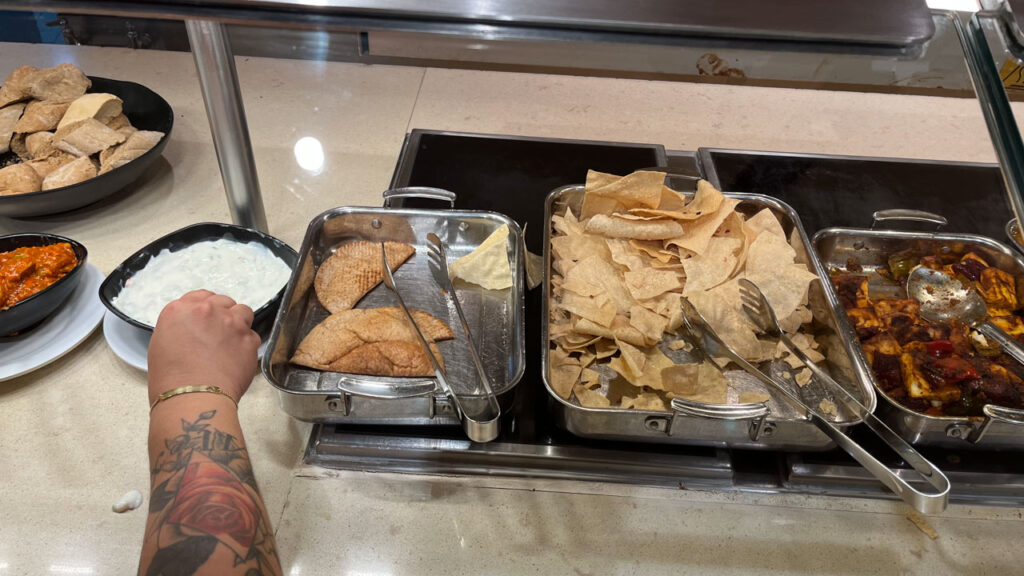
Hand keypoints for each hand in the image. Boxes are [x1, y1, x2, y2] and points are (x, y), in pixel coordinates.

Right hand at [148, 289, 260, 404]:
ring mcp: (231, 323)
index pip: (200, 296)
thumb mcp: (161, 344)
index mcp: (180, 309)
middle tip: (219, 334)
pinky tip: (237, 359)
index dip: (207, 308)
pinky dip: (247, 345)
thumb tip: (193, 328)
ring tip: (231, 343)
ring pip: (243, 312)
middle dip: (223, 315)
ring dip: (239, 323)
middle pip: (224, 302)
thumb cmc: (170, 379)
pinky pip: (253, 336)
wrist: (192, 398)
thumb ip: (181, 326)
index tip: (208, 318)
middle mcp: (207, 310)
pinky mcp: (249, 339)